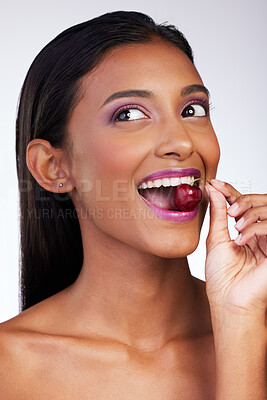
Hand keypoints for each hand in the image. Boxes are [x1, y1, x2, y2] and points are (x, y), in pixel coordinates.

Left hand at [204, 179, 266, 317]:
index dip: (229, 190)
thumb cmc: (222, 276)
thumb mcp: (216, 239)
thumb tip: (212, 190)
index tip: (214, 183)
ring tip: (236, 228)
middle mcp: (261, 233)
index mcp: (246, 230)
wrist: (228, 300)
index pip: (243, 202)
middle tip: (230, 211)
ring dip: (250, 214)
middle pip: (260, 201)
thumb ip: (217, 214)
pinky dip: (256, 228)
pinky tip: (242, 240)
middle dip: (243, 200)